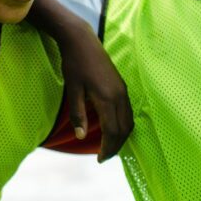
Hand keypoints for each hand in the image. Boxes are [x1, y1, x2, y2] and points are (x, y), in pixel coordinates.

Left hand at [58, 25, 132, 162]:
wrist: (82, 41)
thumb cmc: (74, 64)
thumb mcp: (72, 90)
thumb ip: (78, 114)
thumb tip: (81, 136)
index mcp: (107, 97)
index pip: (112, 131)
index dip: (107, 148)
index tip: (99, 160)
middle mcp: (119, 95)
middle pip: (123, 129)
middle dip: (115, 146)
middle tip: (103, 158)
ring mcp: (123, 90)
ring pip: (128, 121)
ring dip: (120, 137)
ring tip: (109, 147)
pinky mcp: (122, 86)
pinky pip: (127, 112)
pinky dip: (122, 125)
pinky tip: (113, 130)